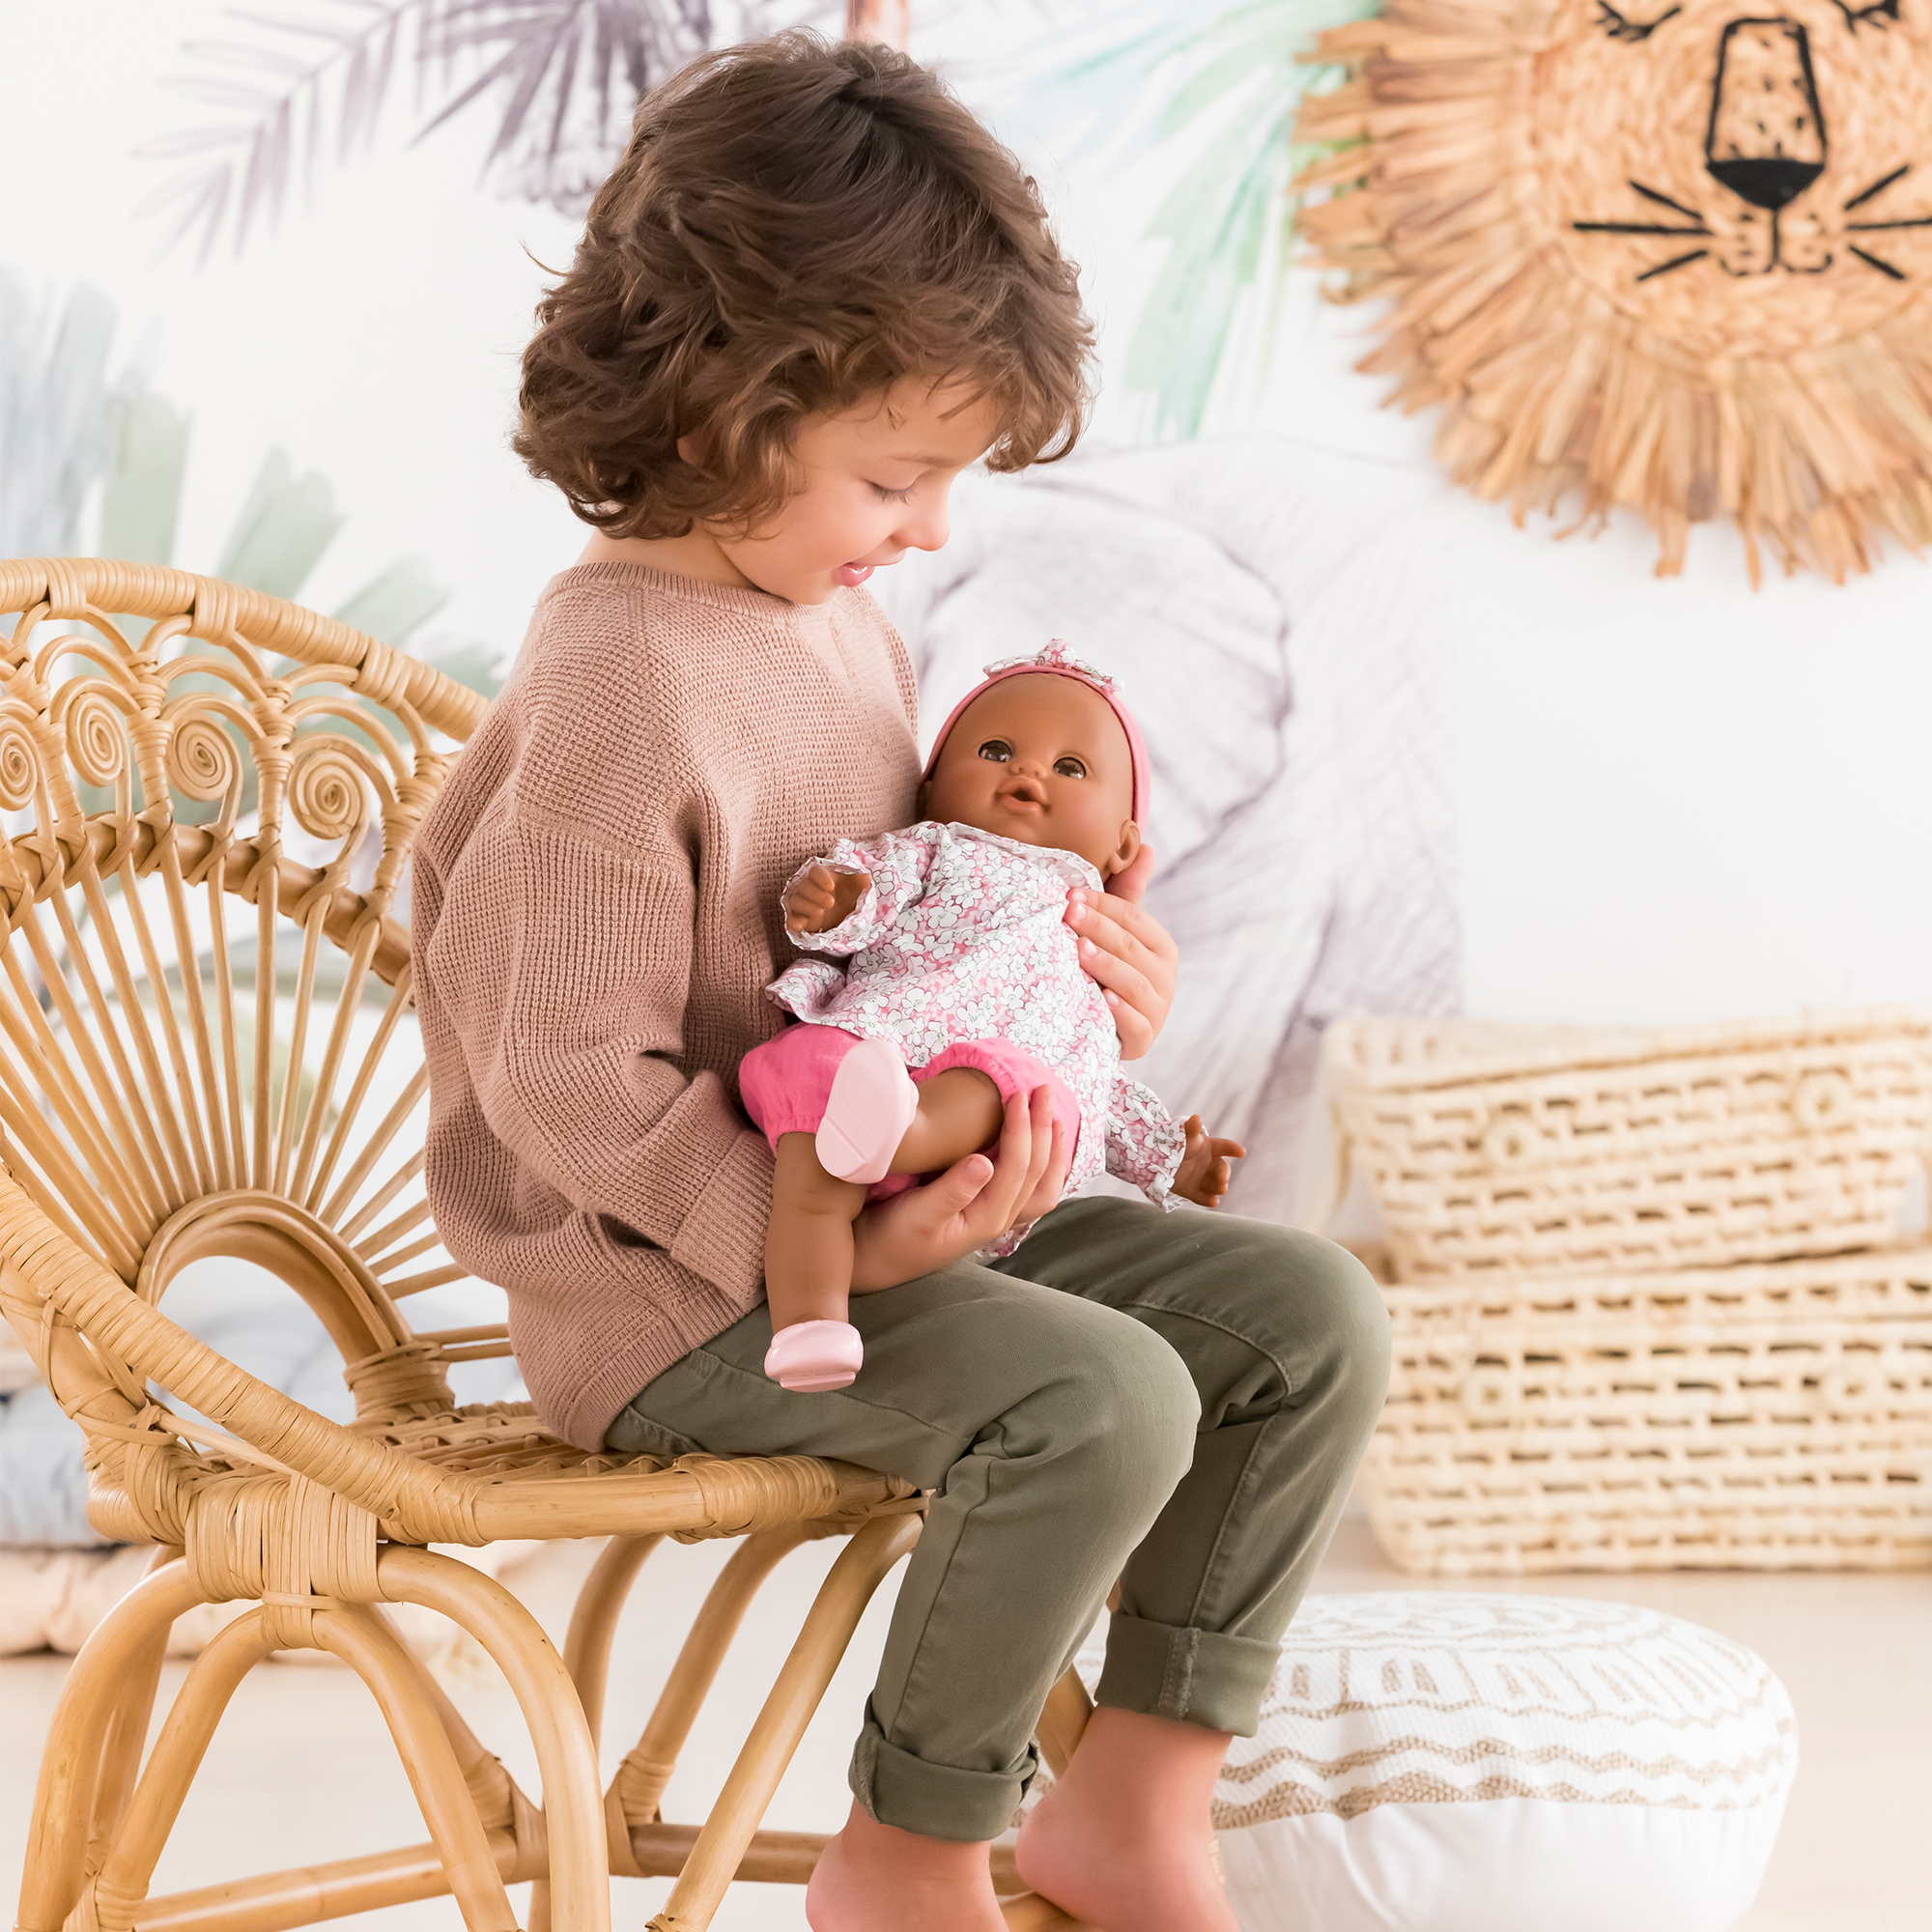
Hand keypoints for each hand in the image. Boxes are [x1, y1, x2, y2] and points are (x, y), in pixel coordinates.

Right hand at [784, 865, 870, 933]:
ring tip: (820, 912)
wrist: (842, 913)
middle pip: (805, 886)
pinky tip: (799, 926)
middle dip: (816, 894)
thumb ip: (860, 881)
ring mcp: (800, 902)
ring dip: (807, 906)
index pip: (815, 871)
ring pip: (796, 900)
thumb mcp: (855, 888)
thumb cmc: (847, 894)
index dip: (821, 878)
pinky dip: (792, 921)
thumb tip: (867, 877)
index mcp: (821, 875)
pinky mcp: (797, 917)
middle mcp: (807, 887)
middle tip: (831, 903)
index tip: (831, 887)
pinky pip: (790, 918)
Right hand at [849, 1084, 1068, 1290]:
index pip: (1016, 1168)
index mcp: (986, 1218)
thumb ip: (951, 1191)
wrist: (875, 1261)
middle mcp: (998, 1220)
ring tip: (1054, 1117)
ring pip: (1040, 1186)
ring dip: (1051, 1149)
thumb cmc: (891, 1238)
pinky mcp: (984, 1213)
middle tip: (1043, 1089)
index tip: (1017, 1095)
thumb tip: (984, 1162)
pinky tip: (1038, 1149)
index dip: (1021, 1129)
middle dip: (1043, 1129)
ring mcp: (994, 1218)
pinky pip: (1027, 1191)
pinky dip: (1041, 1166)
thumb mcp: (916, 1214)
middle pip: (1036, 1172)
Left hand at [1065, 847, 1176, 1060]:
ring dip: (1107, 967)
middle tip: (1068, 914)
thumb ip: (1127, 894)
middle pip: (1131, 948)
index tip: (1070, 895)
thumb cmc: (1108, 971)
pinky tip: (1102, 1000)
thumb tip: (1146, 847)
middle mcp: (1165, 977)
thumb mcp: (1116, 933)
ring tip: (1079, 952)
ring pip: (1135, 985)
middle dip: (1099, 929)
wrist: (1104, 1029)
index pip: (1135, 919)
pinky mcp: (1144, 1040)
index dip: (1104, 905)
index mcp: (1161, 946)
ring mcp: (1157, 1010)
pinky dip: (1121, 1014)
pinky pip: (1136, 1026)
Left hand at [1171, 1114, 1245, 1208]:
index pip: (1223, 1147)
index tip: (1241, 1152)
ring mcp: (1201, 1178)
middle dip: (1224, 1174)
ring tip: (1220, 1190)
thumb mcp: (1182, 1136)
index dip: (1232, 1149)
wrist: (1154, 1160)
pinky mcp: (1192, 1191)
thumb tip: (1196, 1118)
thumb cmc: (1173, 1144)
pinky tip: (1212, 1202)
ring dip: (1219, 1187)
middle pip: (1221, 1169)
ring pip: (1214, 1184)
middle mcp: (1209, 1164)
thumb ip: (1190, 1129)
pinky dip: (1208, 1200)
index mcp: (1209, 1148)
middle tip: (1223, 1180)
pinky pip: (1202, 1197)